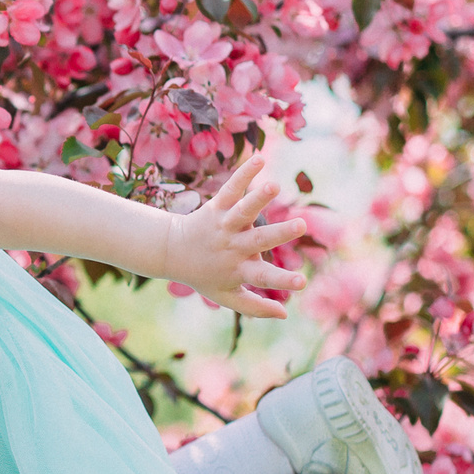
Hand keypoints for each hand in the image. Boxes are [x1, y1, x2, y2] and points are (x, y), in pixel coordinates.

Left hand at [164, 152, 308, 318]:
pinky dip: (244, 173)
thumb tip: (285, 315)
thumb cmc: (204, 275)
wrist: (171, 252)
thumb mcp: (226, 295)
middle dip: (279, 233)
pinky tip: (259, 158)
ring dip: (258, 198)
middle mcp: (232, 246)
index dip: (282, 281)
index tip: (302, 283)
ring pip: (243, 211)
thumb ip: (254, 307)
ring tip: (274, 186)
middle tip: (301, 225)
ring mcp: (224, 224)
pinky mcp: (218, 206)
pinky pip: (232, 188)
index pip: (262, 278)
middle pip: (257, 240)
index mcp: (238, 269)